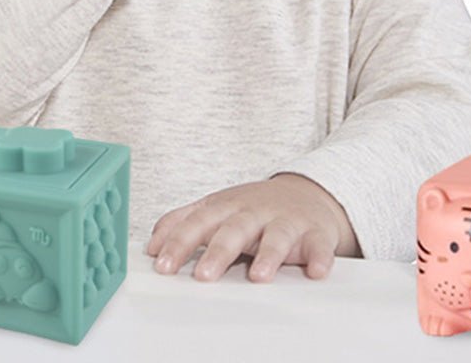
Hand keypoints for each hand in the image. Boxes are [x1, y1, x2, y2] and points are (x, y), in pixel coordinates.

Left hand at [146, 173, 358, 282]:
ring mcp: (285, 222)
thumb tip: (152, 243)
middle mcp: (254, 212)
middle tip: (203, 276)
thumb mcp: (217, 207)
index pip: (198, 222)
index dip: (179, 243)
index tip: (163, 265)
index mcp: (226, 207)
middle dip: (219, 251)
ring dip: (269, 255)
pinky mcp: (315, 234)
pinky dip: (319, 258)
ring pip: (276, 236)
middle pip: (235, 229)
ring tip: (259, 276)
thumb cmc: (255, 208)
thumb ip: (184, 221)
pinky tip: (315, 271)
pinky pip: (318, 246)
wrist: (307, 193)